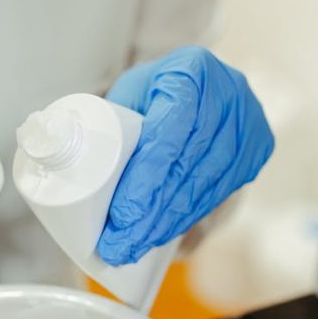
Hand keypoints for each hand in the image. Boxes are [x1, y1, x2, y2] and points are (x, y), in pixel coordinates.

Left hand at [97, 46, 273, 263]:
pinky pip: (220, 192)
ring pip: (206, 186)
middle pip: (187, 167)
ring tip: (133, 248)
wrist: (196, 81)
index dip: (145, 179)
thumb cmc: (152, 90)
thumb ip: (106, 124)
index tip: (121, 216)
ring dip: (167, 224)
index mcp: (190, 70)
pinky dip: (188, 217)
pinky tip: (163, 234)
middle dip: (151, 214)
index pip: (168, 133)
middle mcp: (228, 92)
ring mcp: (248, 121)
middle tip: (119, 245)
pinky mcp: (257, 148)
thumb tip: (61, 161)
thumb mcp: (127, 94)